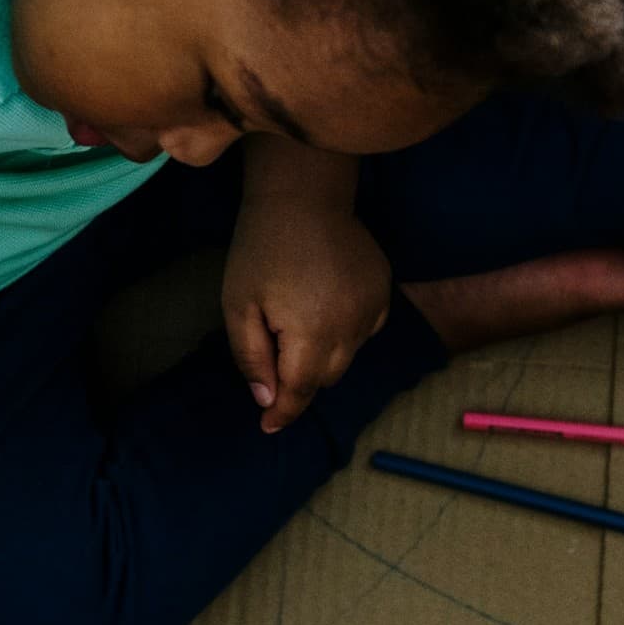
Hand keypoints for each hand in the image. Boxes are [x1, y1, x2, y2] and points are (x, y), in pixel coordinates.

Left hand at [223, 197, 392, 433]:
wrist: (303, 195)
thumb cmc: (261, 248)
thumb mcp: (239, 305)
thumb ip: (252, 358)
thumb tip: (268, 402)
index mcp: (312, 331)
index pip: (301, 390)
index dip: (283, 413)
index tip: (267, 428)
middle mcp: (352, 326)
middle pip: (325, 378)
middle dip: (299, 375)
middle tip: (273, 341)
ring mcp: (374, 307)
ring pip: (347, 356)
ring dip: (322, 352)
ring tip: (298, 313)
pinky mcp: (384, 291)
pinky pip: (365, 330)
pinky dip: (345, 330)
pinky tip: (325, 302)